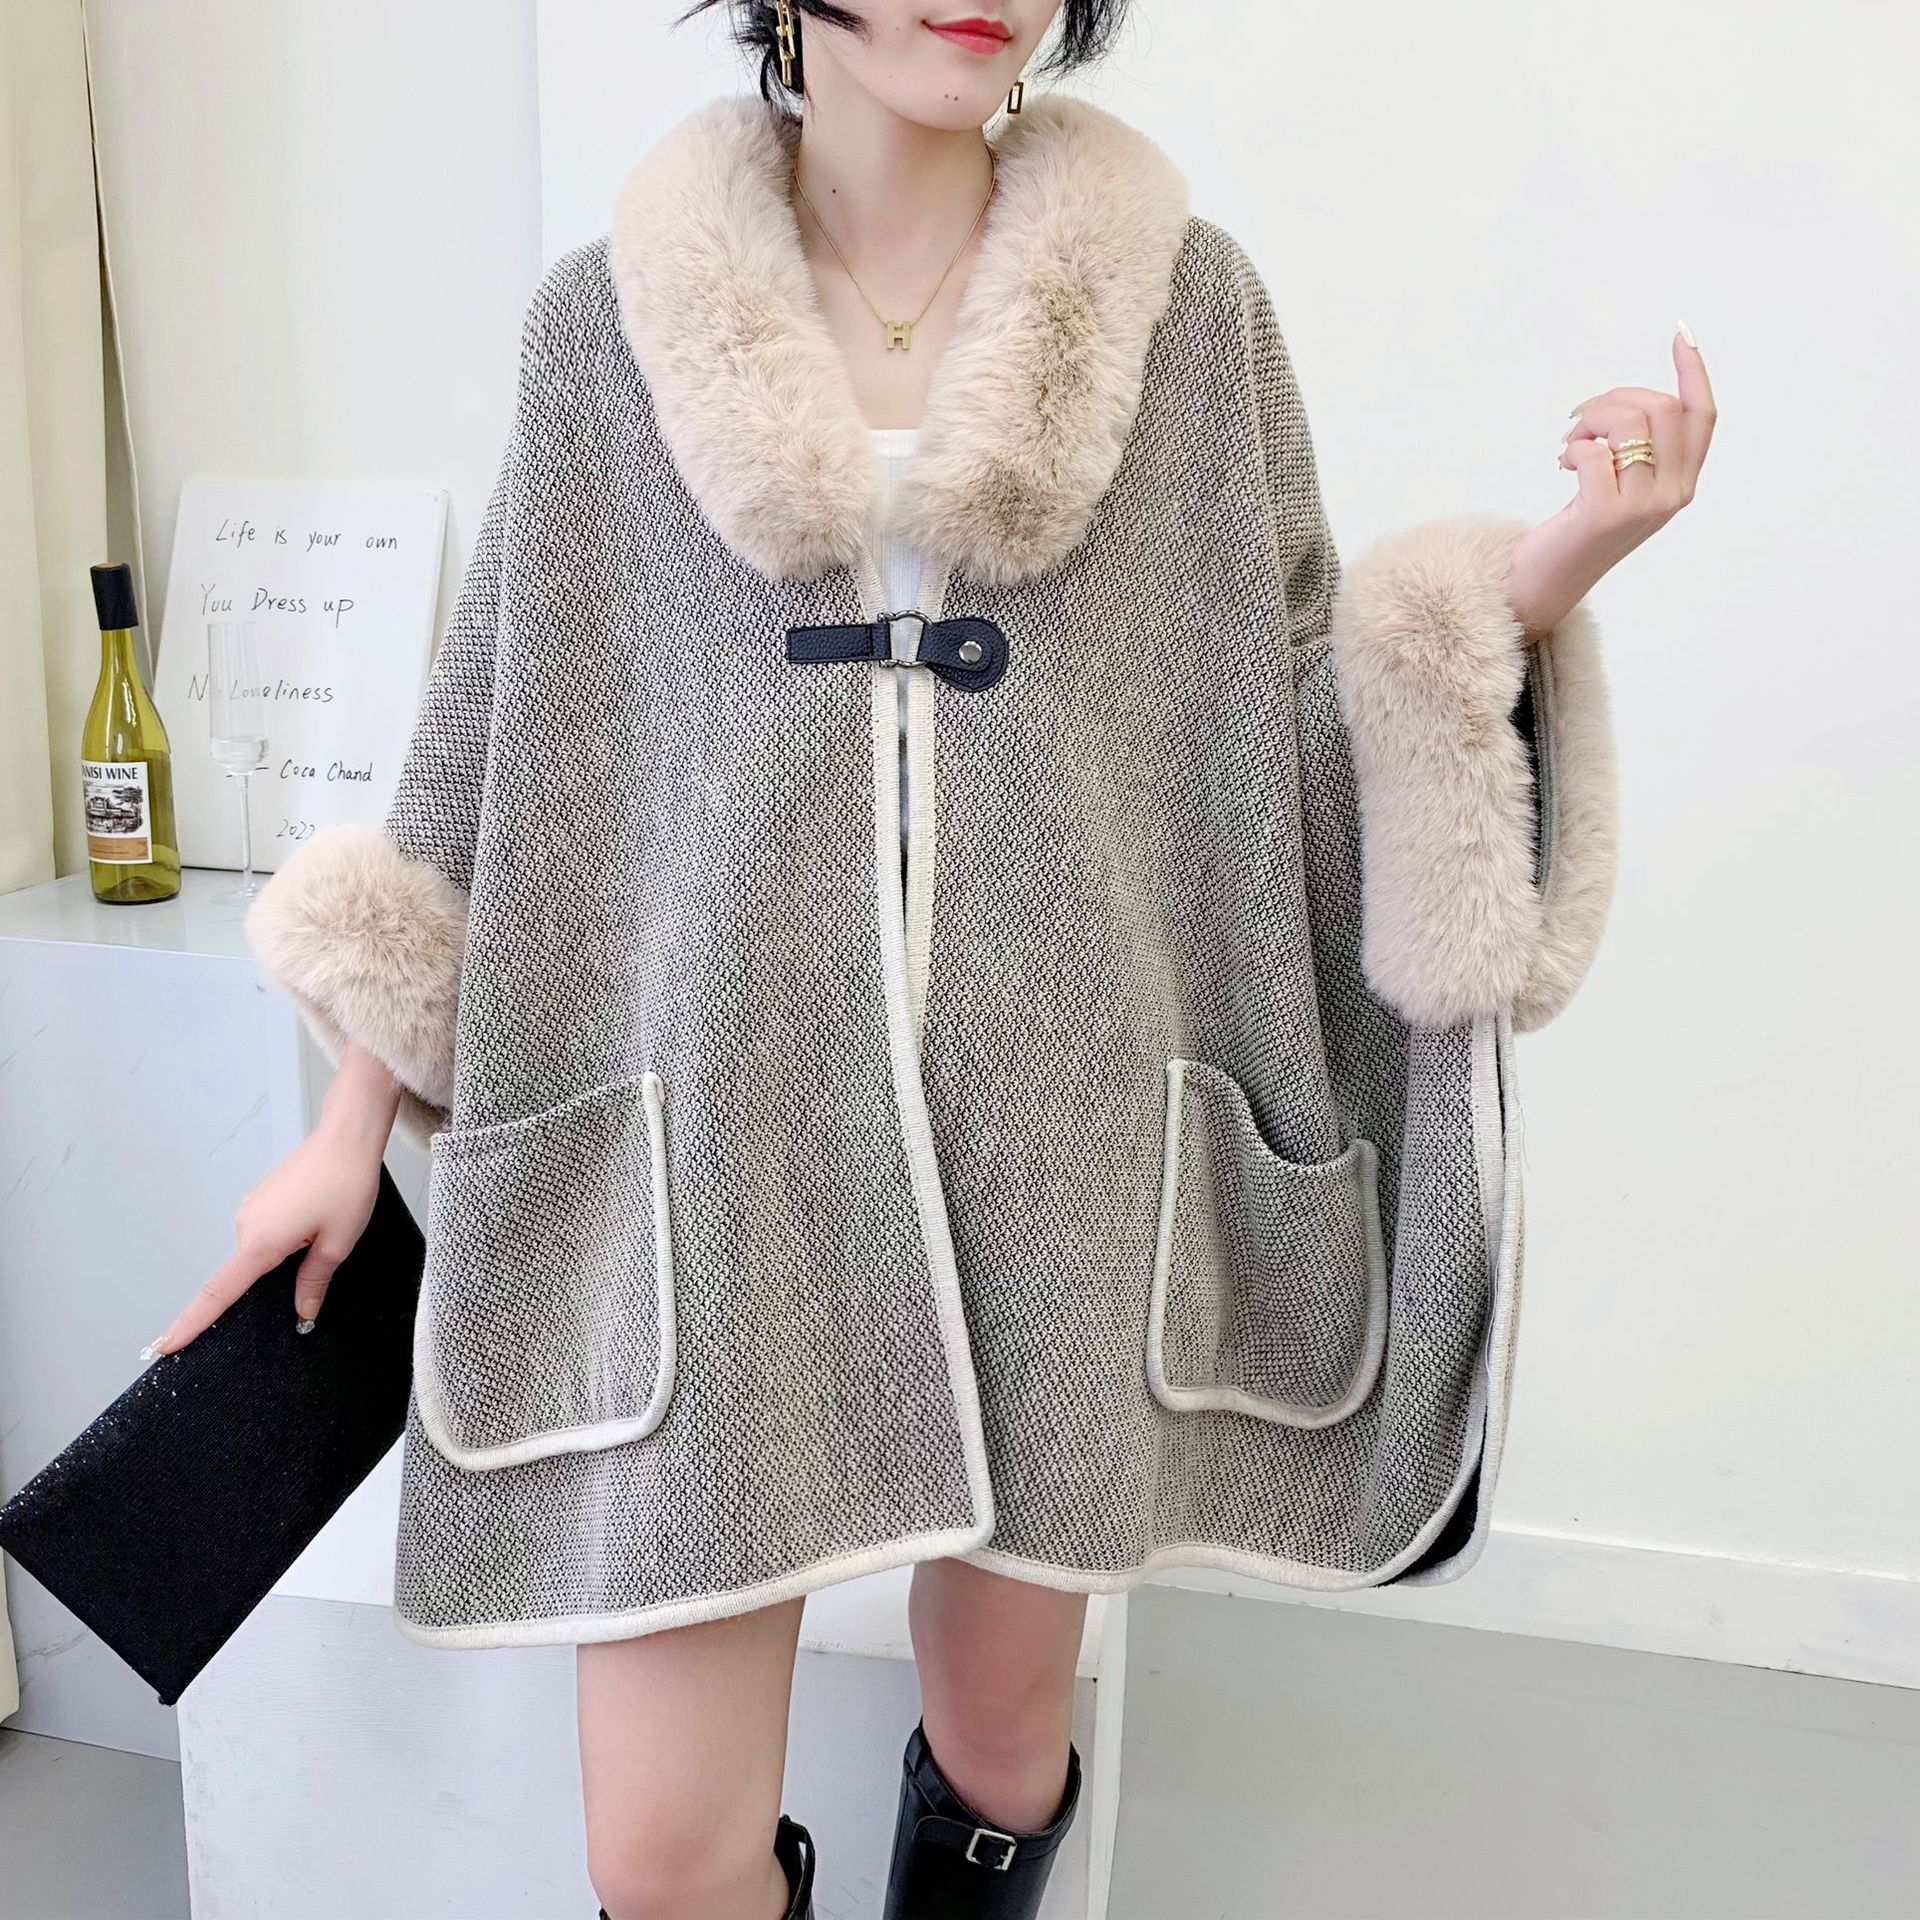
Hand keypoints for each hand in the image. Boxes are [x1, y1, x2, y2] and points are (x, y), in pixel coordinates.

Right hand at [141, 1047, 398, 1359]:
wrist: (346, 1138)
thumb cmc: (345, 1184)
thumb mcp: (337, 1243)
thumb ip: (314, 1281)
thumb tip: (302, 1311)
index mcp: (260, 1241)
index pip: (218, 1293)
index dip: (192, 1323)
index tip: (165, 1346)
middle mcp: (246, 1224)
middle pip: (248, 1273)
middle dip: (277, 1277)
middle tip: (317, 1253)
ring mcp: (250, 1209)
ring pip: (261, 1251)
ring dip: (287, 1252)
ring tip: (325, 1227)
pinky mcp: (260, 1199)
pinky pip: (266, 1232)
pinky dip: (284, 1238)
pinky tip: (314, 1221)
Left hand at [1504, 324, 1716, 641]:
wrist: (1548, 581)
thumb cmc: (1579, 529)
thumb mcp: (1621, 486)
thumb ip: (1638, 450)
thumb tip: (1627, 402)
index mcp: (1682, 483)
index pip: (1702, 417)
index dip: (1694, 372)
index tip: (1681, 334)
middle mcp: (1672, 495)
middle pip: (1660, 408)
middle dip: (1613, 400)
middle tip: (1580, 422)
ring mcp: (1642, 507)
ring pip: (1629, 423)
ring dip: (1590, 420)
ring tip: (1571, 443)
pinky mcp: (1606, 515)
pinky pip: (1594, 452)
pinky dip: (1573, 448)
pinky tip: (1563, 464)